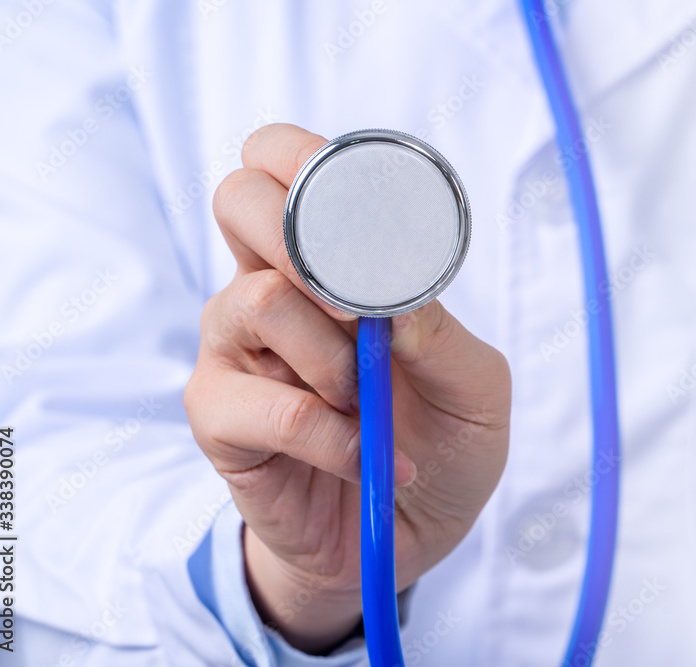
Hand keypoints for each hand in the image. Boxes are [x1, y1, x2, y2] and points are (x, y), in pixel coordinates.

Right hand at [184, 123, 510, 653]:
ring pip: (259, 300)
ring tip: (369, 402)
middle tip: (363, 307)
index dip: (306, 156)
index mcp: (326, 264)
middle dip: (307, 236)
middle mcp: (268, 289)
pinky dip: (333, 437)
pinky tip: (366, 457)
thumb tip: (395, 293)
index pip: (282, 165)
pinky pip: (271, 407)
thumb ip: (441, 333)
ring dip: (336, 357)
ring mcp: (236, 351)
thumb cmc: (441, 443)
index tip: (360, 199)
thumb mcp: (475, 389)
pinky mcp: (220, 418)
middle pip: (240, 199)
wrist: (407, 532)